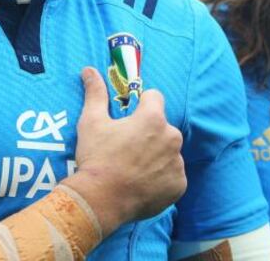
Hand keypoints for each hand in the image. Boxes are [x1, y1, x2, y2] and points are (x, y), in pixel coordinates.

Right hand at [61, 67, 185, 236]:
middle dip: (149, 134)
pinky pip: (173, 175)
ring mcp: (177, 162)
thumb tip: (89, 69)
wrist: (100, 201)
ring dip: (157, 156)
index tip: (129, 120)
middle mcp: (172, 137)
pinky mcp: (179, 184)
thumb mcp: (91, 122)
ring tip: (134, 169)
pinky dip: (162, 178)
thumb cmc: (96, 158)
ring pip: (169, 152)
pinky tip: (143, 184)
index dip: (141, 106)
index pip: (154, 98)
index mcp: (153, 118)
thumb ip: (96, 93)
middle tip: (127, 149)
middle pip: (163, 127)